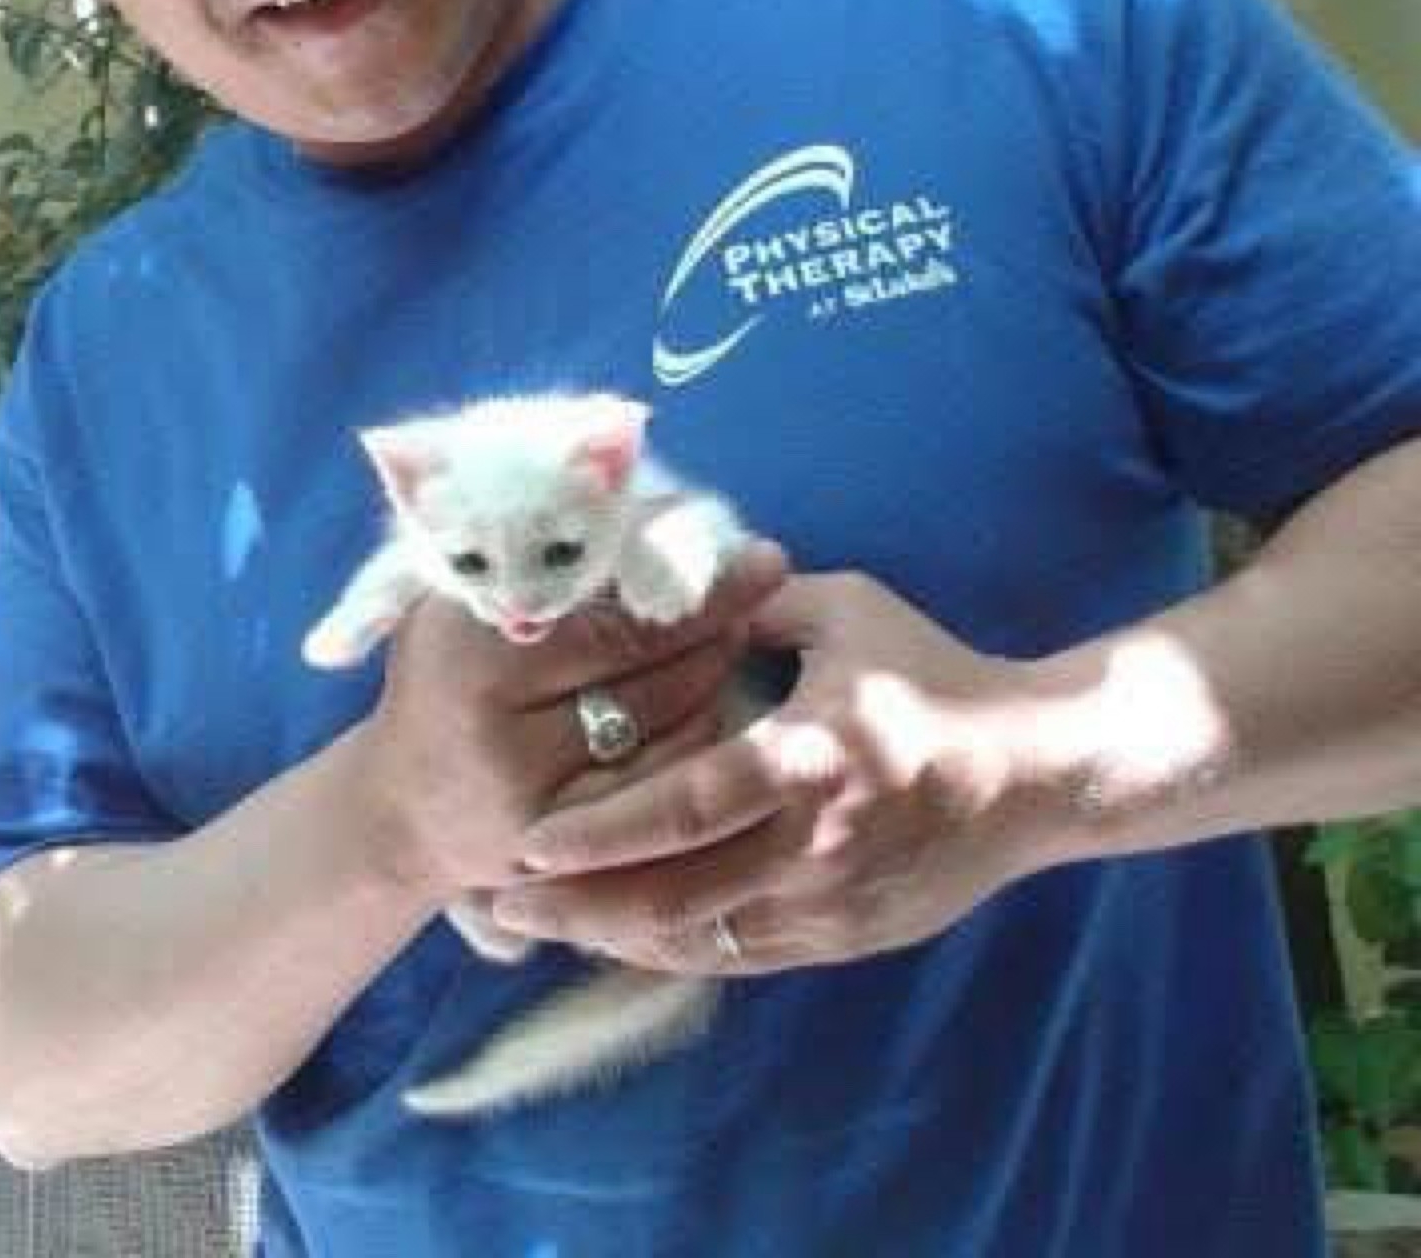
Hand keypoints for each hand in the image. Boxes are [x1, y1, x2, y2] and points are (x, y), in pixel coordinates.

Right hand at [344, 541, 790, 909]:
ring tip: (733, 631)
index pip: (612, 624)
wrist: (400, 814)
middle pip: (655, 679)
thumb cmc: (440, 678)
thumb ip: (537, 560)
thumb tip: (651, 510)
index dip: (690, 588)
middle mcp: (505, 746)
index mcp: (471, 664)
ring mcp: (544, 819)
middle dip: (717, 624)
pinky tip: (707, 701)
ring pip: (678, 737)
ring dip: (717, 678)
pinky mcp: (578, 870)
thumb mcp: (460, 604)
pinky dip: (701, 739)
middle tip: (758, 578)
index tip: (748, 552)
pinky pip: (673, 791)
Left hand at [488, 570, 1056, 973]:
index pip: (688, 806)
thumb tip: (669, 581)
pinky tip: (623, 941)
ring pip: (703, 940)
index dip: (604, 832)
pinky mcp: (846, 938)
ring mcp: (831, 903)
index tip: (530, 841)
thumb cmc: (935, 676)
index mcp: (812, 758)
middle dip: (581, 909)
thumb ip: (753, 603)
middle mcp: (816, 844)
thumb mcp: (847, 612)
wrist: (1039, 771)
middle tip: (501, 907)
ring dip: (616, 941)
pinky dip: (677, 952)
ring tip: (541, 930)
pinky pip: (744, 957)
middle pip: (677, 896)